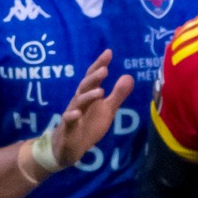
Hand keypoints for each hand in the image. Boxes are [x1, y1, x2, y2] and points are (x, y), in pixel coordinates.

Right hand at [54, 50, 135, 166]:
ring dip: (88, 96)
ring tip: (100, 91)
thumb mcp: (107, 109)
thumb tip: (129, 76)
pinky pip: (68, 120)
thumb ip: (117, 94)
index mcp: (89, 95)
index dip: (100, 64)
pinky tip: (77, 113)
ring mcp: (73, 113)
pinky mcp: (68, 127)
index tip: (109, 52)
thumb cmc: (89, 123)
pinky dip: (71, 116)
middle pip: (85, 86)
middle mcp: (80, 101)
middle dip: (94, 77)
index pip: (94, 77)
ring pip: (78, 102)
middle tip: (105, 69)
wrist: (71, 145)